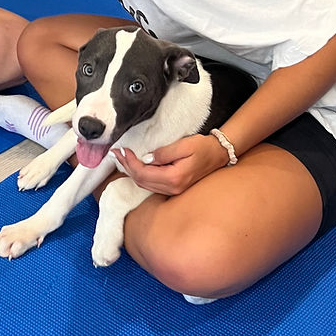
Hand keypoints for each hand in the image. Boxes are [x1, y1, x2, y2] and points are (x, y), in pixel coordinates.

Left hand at [113, 133, 228, 194]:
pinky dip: (140, 175)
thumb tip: (146, 158)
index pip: (143, 173)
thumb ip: (164, 153)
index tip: (122, 150)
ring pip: (145, 184)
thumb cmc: (203, 147)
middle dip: (127, 167)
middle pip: (141, 181)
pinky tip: (135, 166)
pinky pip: (151, 184)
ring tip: (122, 159)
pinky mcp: (174, 188)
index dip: (130, 162)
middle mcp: (172, 188)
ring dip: (131, 172)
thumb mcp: (184, 145)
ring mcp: (173, 190)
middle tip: (116, 153)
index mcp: (174, 178)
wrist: (219, 154)